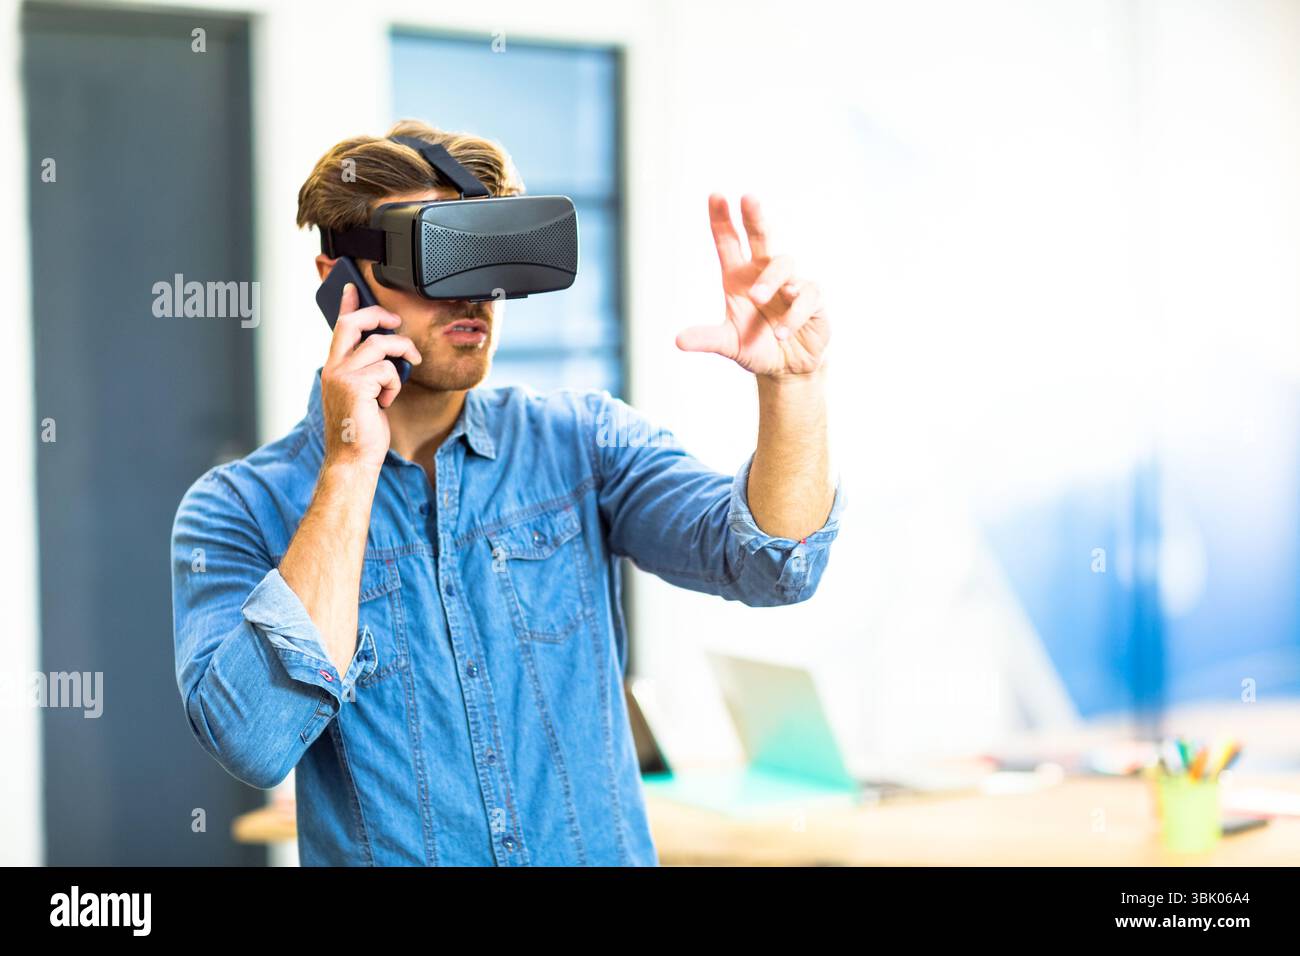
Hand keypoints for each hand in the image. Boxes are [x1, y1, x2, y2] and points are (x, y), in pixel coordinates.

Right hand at [320, 283, 421, 469]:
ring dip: (401, 355)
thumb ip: (367, 369)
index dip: (347, 304)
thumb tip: (387, 348)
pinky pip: (388, 370)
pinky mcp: (356, 386)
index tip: (351, 287)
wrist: (353, 458)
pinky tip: (386, 402)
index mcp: (334, 367)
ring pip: (380, 345)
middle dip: (379, 315)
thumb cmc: (361, 428)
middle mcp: (333, 368)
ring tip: (404, 372)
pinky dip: (395, 384)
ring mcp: (342, 376)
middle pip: (354, 323)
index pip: (340, 326)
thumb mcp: (363, 393)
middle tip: (396, 323)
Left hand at [675, 194, 829, 378]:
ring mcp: (791, 283)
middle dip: (754, 216)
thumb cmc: (756, 346)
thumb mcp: (729, 344)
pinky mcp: (812, 300)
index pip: (729, 242)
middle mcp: (764, 273)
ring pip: (783, 264)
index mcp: (739, 277)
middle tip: (748, 198)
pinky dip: (793, 313)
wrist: (787, 368)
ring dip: (769, 279)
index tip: (716, 196)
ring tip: (758, 298)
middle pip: (761, 236)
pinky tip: (782, 332)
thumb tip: (679, 341)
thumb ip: (708, 339)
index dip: (722, 219)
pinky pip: (805, 296)